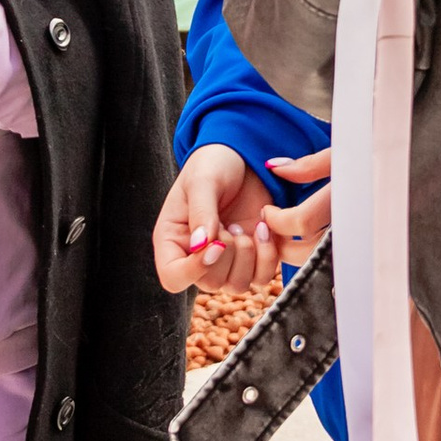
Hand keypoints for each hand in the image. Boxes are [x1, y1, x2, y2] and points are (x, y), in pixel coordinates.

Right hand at [153, 141, 331, 293]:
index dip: (194, 270)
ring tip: (246, 225)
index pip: (173, 278)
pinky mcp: (253, 256)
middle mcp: (197, 256)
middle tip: (231, 223)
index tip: (217, 243)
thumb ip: (201, 212)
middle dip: (228, 255)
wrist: (245, 154)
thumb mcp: (203, 181)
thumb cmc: (214, 163)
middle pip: (209, 283)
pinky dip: (268, 256)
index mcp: (173, 239)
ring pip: (236, 286)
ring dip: (248, 257)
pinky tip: (263, 226)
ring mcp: (226, 259)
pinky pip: (262, 277)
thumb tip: (201, 245)